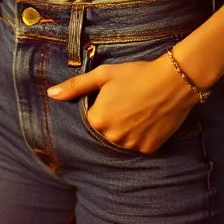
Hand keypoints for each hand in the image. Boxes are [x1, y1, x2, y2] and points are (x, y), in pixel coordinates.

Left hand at [47, 55, 198, 153]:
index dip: (102, 105)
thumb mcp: (103, 75)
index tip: (114, 95)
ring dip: (126, 129)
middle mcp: (112, 138)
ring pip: (122, 140)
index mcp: (98, 120)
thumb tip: (51, 95)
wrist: (172, 80)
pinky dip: (141, 134)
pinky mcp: (149, 149)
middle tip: (128, 101)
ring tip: (139, 108)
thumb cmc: (135, 73)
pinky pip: (139, 145)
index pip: (92, 118)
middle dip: (113, 118)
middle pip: (106, 131)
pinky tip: (149, 118)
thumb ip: (75, 86)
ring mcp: (131, 145)